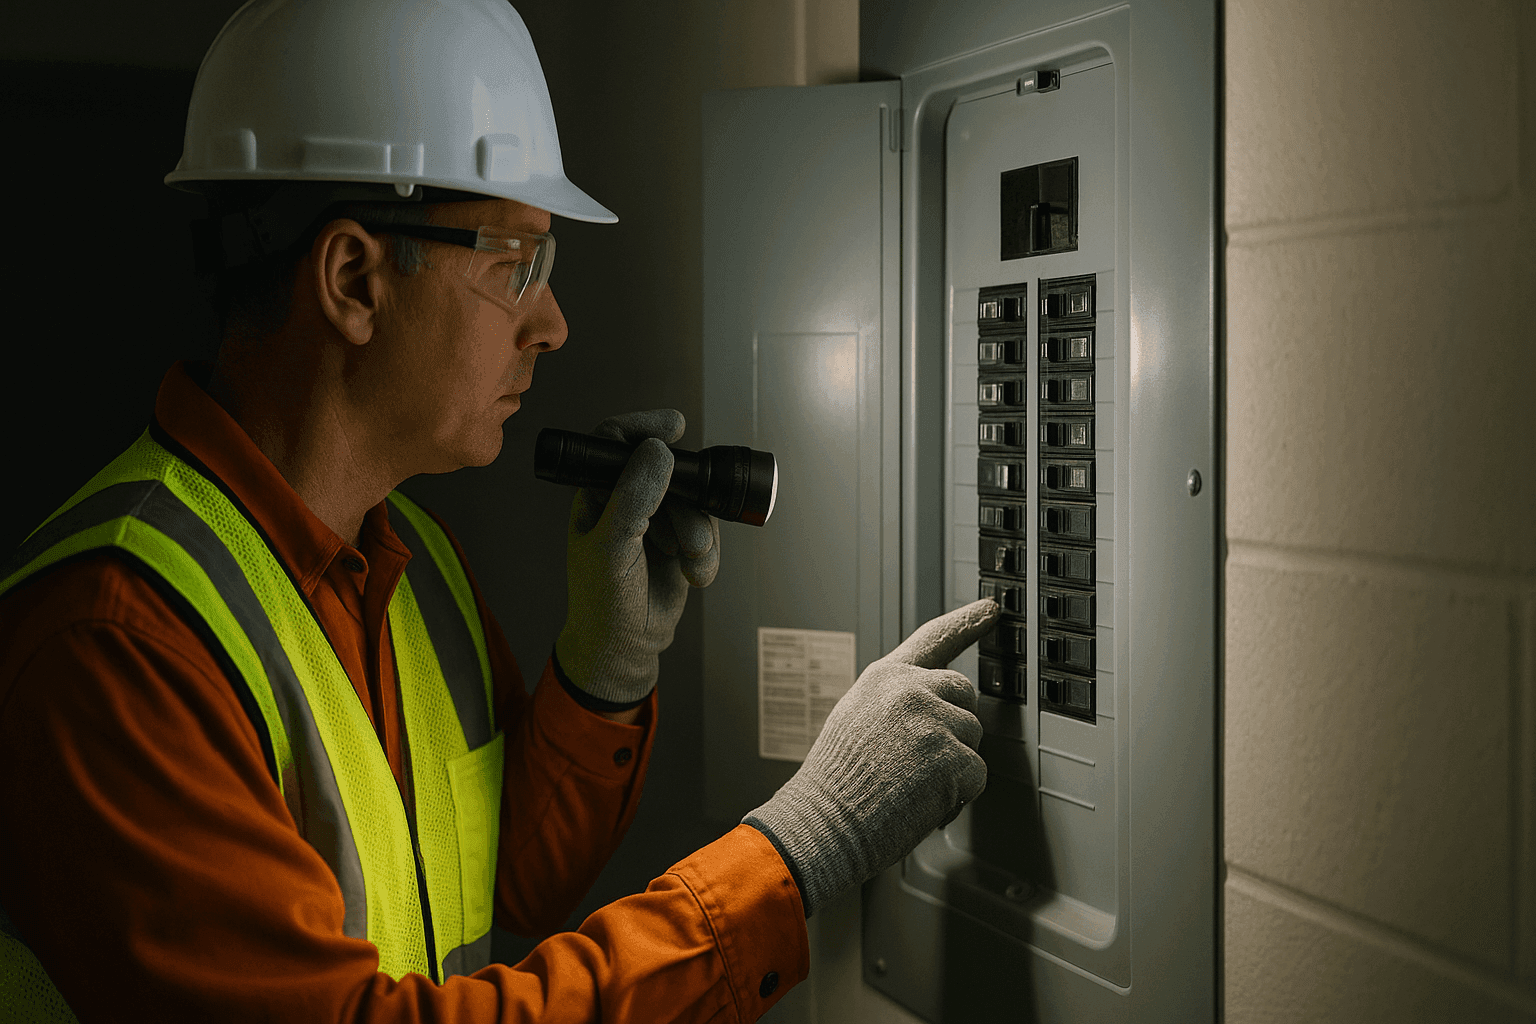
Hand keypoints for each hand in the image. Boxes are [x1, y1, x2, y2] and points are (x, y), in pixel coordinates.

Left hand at [554, 410, 721, 704]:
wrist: (626, 647)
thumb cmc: (602, 601)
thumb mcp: (612, 547)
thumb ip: (633, 497)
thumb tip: (658, 451)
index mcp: (597, 493)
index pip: (616, 441)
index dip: (644, 427)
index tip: (674, 426)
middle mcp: (627, 501)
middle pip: (669, 472)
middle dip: (686, 502)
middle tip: (685, 532)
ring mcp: (657, 521)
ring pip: (695, 502)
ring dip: (699, 535)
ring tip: (689, 561)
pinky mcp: (681, 542)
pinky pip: (708, 530)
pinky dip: (708, 554)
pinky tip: (694, 575)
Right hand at [743, 598, 1000, 914]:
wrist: (826, 821)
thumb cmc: (837, 782)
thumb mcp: (857, 717)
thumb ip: (896, 701)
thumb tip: (933, 706)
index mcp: (885, 678)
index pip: (934, 639)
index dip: (966, 621)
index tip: (991, 608)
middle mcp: (910, 690)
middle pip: (965, 695)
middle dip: (955, 725)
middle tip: (919, 758)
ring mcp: (932, 721)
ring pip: (973, 738)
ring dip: (953, 765)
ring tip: (910, 783)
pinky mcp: (951, 757)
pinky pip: (976, 776)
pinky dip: (957, 796)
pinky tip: (920, 801)